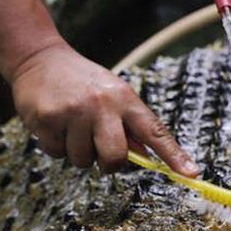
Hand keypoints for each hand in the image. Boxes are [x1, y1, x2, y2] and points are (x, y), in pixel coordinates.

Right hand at [10, 43, 198, 175]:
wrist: (38, 57)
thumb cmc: (81, 81)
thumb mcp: (111, 93)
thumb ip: (127, 124)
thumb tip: (144, 157)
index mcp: (124, 98)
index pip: (155, 131)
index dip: (174, 155)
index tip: (192, 174)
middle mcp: (102, 104)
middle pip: (115, 157)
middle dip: (107, 164)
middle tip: (97, 149)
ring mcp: (74, 111)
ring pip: (82, 160)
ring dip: (76, 151)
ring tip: (70, 125)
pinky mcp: (48, 119)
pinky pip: (56, 154)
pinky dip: (54, 145)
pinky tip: (53, 123)